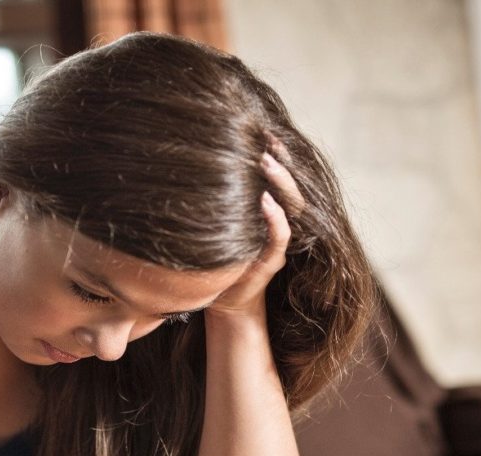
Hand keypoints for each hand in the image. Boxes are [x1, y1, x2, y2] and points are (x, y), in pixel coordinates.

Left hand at [207, 135, 308, 318]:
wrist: (222, 300)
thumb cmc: (216, 256)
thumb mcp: (217, 221)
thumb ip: (216, 196)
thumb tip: (190, 160)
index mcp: (267, 211)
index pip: (277, 177)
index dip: (275, 154)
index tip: (263, 130)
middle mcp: (277, 222)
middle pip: (288, 186)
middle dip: (280, 162)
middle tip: (267, 140)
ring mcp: (277, 243)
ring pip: (290, 207)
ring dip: (280, 183)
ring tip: (266, 161)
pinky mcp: (271, 262)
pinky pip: (280, 237)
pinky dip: (275, 218)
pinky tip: (265, 200)